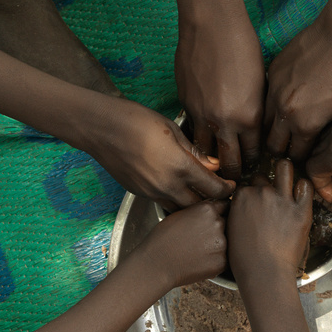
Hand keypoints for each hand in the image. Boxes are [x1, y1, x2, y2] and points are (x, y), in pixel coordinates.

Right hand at [89, 97, 235, 209]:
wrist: (100, 128)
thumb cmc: (135, 121)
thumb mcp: (172, 130)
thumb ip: (194, 152)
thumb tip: (212, 165)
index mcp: (180, 167)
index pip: (214, 188)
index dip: (227, 189)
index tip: (231, 185)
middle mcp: (166, 185)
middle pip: (199, 206)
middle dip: (212, 201)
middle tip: (219, 192)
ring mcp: (151, 192)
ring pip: (180, 210)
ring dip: (192, 204)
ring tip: (199, 192)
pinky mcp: (139, 193)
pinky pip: (163, 203)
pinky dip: (174, 200)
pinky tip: (177, 188)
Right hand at [134, 199, 228, 288]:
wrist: (156, 264)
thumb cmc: (163, 239)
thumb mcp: (180, 214)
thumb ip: (200, 210)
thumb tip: (215, 209)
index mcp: (208, 209)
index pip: (226, 205)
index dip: (221, 212)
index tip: (218, 217)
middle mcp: (218, 223)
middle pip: (228, 223)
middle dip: (220, 229)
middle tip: (202, 238)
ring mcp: (222, 244)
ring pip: (228, 241)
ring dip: (218, 245)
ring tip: (198, 251)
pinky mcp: (222, 262)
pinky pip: (224, 258)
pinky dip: (216, 259)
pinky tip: (200, 260)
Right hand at [176, 10, 263, 179]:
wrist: (212, 25)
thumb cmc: (243, 47)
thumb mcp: (260, 84)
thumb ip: (255, 112)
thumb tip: (251, 131)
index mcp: (249, 117)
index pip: (251, 154)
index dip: (251, 162)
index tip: (251, 166)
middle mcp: (224, 122)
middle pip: (227, 163)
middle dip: (231, 172)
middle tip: (233, 174)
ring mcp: (201, 115)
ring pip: (204, 152)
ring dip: (209, 158)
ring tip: (214, 160)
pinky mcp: (184, 104)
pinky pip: (191, 130)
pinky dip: (197, 135)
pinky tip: (202, 134)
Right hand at [228, 159, 313, 283]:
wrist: (264, 273)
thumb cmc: (245, 260)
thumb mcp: (231, 231)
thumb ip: (236, 213)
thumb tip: (241, 208)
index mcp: (241, 197)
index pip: (247, 185)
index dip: (251, 194)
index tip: (255, 203)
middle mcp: (261, 193)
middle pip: (263, 178)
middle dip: (265, 186)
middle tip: (270, 199)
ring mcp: (282, 199)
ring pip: (285, 168)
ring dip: (285, 173)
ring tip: (287, 181)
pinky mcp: (301, 210)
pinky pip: (306, 186)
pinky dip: (304, 188)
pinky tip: (301, 195)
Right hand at [263, 12, 331, 162]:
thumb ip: (321, 129)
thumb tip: (312, 140)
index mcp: (305, 125)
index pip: (295, 156)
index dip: (300, 158)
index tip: (302, 156)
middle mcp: (285, 112)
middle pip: (273, 145)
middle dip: (281, 148)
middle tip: (288, 145)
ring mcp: (274, 91)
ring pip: (263, 122)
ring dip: (272, 127)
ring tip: (282, 125)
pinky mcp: (272, 73)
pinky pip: (265, 97)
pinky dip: (272, 103)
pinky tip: (284, 100)